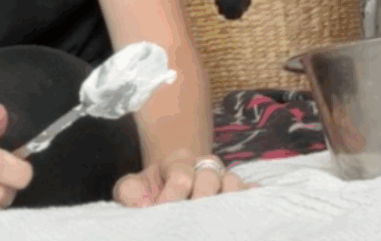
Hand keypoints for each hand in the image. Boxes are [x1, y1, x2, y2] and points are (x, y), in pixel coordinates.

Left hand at [113, 148, 252, 207]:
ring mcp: (223, 179)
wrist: (168, 190)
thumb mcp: (133, 188)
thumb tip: (144, 203)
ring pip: (232, 182)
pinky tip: (246, 212)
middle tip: (192, 220)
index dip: (171, 197)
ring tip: (218, 218)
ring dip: (227, 199)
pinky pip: (249, 191)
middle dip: (201, 198)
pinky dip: (249, 198)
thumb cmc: (150, 192)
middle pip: (210, 176)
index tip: (160, 212)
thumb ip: (130, 191)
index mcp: (179, 161)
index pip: (181, 175)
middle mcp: (204, 166)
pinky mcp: (237, 192)